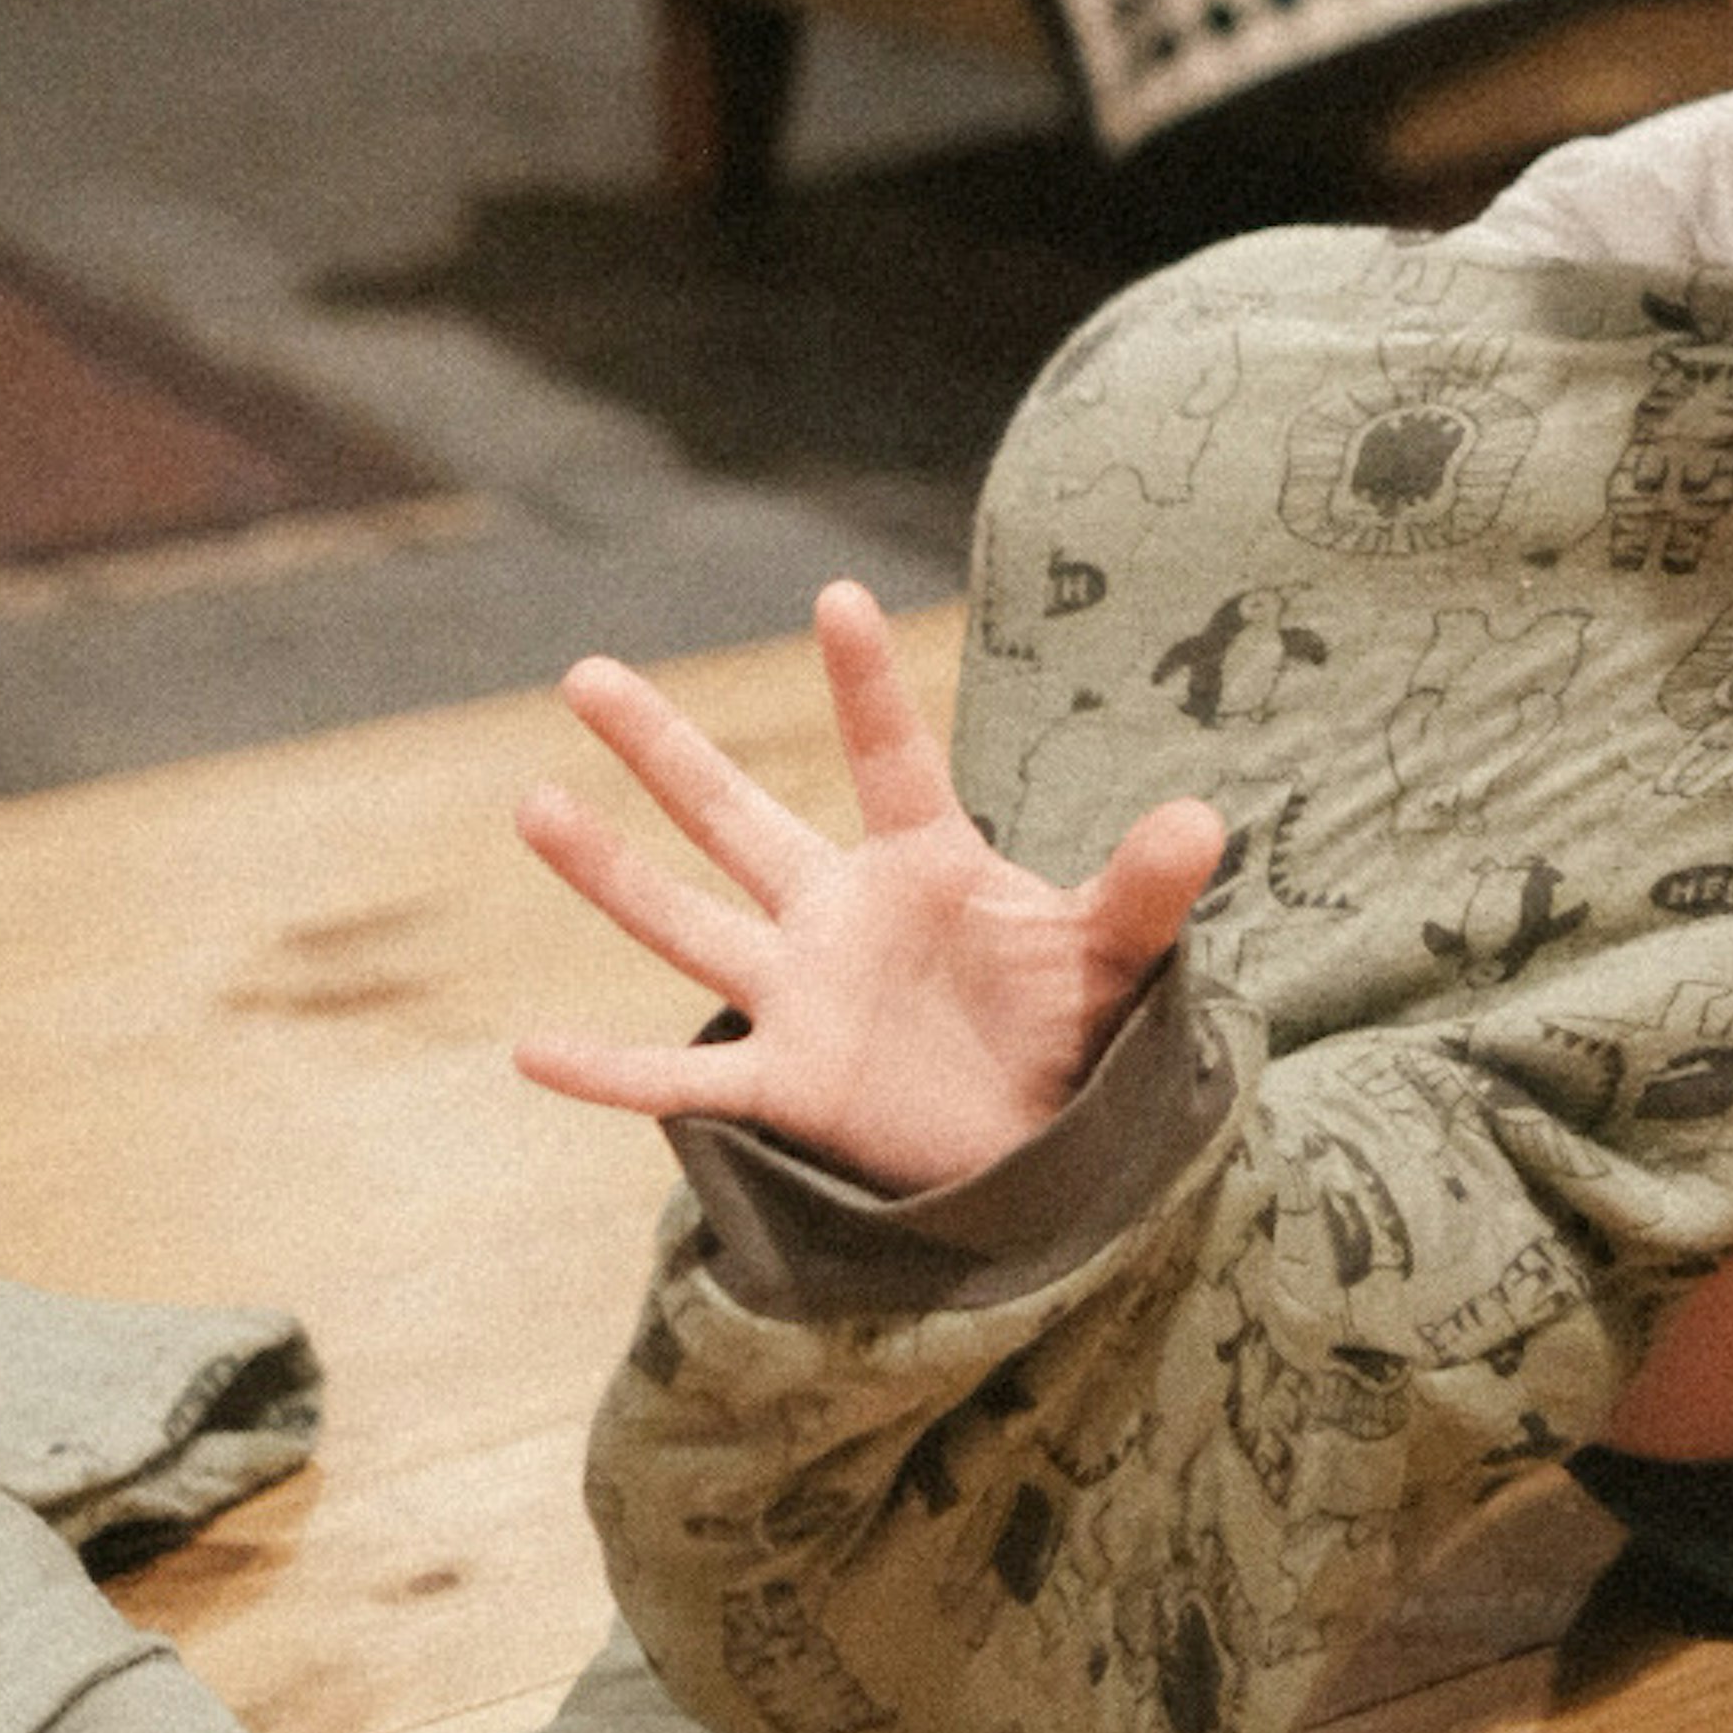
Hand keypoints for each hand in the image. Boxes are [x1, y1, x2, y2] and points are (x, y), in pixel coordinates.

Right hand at [514, 577, 1224, 1196]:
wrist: (1044, 1139)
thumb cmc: (1068, 1026)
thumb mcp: (1114, 955)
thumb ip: (1145, 890)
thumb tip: (1204, 819)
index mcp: (926, 864)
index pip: (891, 757)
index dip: (866, 685)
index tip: (838, 594)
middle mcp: (840, 915)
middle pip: (737, 817)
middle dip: (663, 750)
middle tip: (584, 673)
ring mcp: (802, 996)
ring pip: (686, 922)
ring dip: (610, 871)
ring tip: (532, 802)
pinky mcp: (789, 1085)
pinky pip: (681, 1080)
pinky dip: (608, 1071)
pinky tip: (528, 1052)